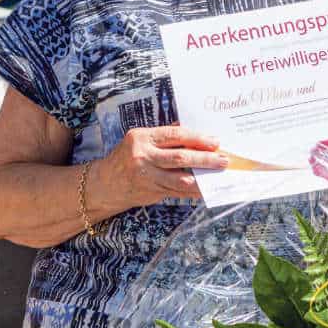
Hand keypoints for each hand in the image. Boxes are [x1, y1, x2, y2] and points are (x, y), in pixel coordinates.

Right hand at [96, 125, 224, 208]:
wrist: (105, 184)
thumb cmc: (127, 156)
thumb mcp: (140, 139)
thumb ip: (164, 137)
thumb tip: (195, 134)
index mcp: (142, 138)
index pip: (174, 136)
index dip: (197, 138)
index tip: (215, 142)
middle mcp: (143, 157)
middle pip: (180, 157)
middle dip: (205, 159)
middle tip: (223, 159)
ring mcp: (147, 176)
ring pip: (180, 179)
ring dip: (203, 178)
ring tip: (219, 175)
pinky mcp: (151, 192)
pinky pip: (177, 192)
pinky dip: (193, 191)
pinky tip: (206, 189)